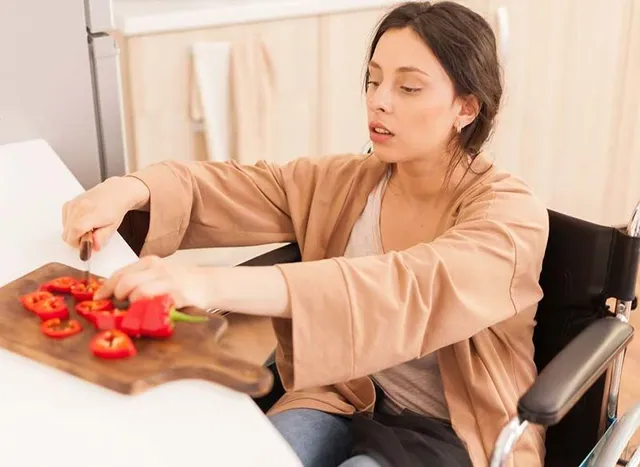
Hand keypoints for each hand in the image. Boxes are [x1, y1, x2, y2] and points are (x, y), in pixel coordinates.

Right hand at [62, 176, 149, 250]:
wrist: (115, 192)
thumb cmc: (115, 208)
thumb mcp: (112, 227)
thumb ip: (102, 238)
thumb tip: (93, 247)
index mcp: (89, 214)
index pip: (73, 234)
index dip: (78, 244)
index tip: (86, 245)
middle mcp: (78, 208)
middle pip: (66, 234)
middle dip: (77, 240)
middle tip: (90, 236)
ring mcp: (72, 205)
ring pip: (65, 229)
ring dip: (74, 232)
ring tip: (89, 227)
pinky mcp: (69, 203)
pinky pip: (65, 221)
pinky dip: (72, 225)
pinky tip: (84, 221)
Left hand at [94, 255, 208, 309]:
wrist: (209, 283)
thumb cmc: (181, 281)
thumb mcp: (158, 274)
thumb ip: (139, 279)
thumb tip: (113, 293)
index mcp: (150, 263)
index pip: (120, 273)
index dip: (106, 287)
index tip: (98, 297)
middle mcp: (157, 269)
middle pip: (125, 282)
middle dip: (117, 296)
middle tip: (120, 306)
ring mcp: (167, 281)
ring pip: (138, 292)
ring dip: (132, 304)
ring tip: (136, 309)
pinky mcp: (177, 295)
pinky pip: (155, 303)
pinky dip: (147, 311)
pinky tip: (148, 314)